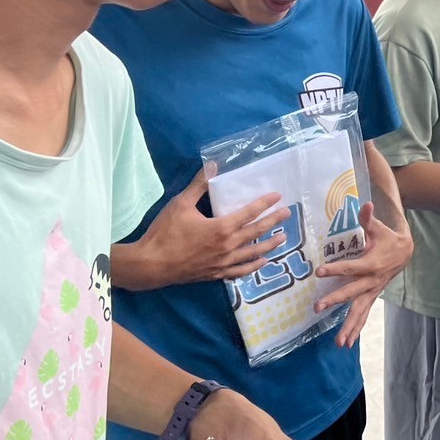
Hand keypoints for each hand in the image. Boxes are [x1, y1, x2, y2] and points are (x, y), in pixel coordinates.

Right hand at [124, 171, 287, 289]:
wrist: (151, 265)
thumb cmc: (165, 233)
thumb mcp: (181, 204)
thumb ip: (199, 185)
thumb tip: (213, 165)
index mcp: (221, 227)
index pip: (250, 213)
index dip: (265, 203)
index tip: (278, 197)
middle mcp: (228, 246)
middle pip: (257, 232)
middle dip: (274, 222)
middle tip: (288, 215)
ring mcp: (224, 262)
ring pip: (253, 253)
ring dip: (270, 245)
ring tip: (283, 239)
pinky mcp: (216, 274)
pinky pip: (241, 271)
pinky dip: (253, 266)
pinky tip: (261, 262)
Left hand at [314, 203, 413, 345]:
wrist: (405, 251)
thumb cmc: (387, 238)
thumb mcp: (379, 227)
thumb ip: (368, 218)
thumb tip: (366, 204)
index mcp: (372, 263)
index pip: (350, 267)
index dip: (335, 268)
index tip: (319, 271)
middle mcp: (372, 281)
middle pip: (352, 293)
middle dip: (335, 300)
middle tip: (318, 307)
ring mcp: (372, 292)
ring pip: (360, 311)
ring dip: (349, 327)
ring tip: (339, 343)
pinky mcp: (372, 297)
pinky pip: (363, 316)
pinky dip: (355, 329)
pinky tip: (346, 343)